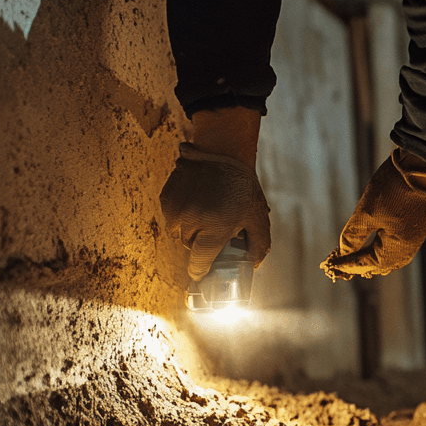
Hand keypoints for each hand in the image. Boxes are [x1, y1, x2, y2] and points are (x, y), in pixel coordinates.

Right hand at [159, 143, 270, 280]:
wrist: (221, 152)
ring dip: (190, 230)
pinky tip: (195, 202)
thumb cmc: (242, 186)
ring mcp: (177, 209)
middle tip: (214, 229)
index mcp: (215, 227)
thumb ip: (258, 245)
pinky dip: (181, 215)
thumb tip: (252, 265)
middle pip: (190, 248)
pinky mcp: (167, 199)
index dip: (200, 271)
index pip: (199, 263)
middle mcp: (193, 220)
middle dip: (201, 244)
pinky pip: (171, 218)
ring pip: (178, 234)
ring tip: (206, 212)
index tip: (201, 273)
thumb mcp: (257, 216)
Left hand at [322, 149, 425, 280]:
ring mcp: (416, 235)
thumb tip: (344, 252)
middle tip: (343, 263)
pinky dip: (383, 245)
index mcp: (397, 250)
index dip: (347, 264)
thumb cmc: (395, 189)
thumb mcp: (367, 212)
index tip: (331, 266)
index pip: (366, 264)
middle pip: (380, 264)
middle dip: (361, 263)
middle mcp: (409, 248)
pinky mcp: (419, 223)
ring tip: (358, 255)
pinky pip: (398, 243)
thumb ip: (354, 235)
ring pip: (391, 255)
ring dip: (373, 256)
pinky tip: (377, 240)